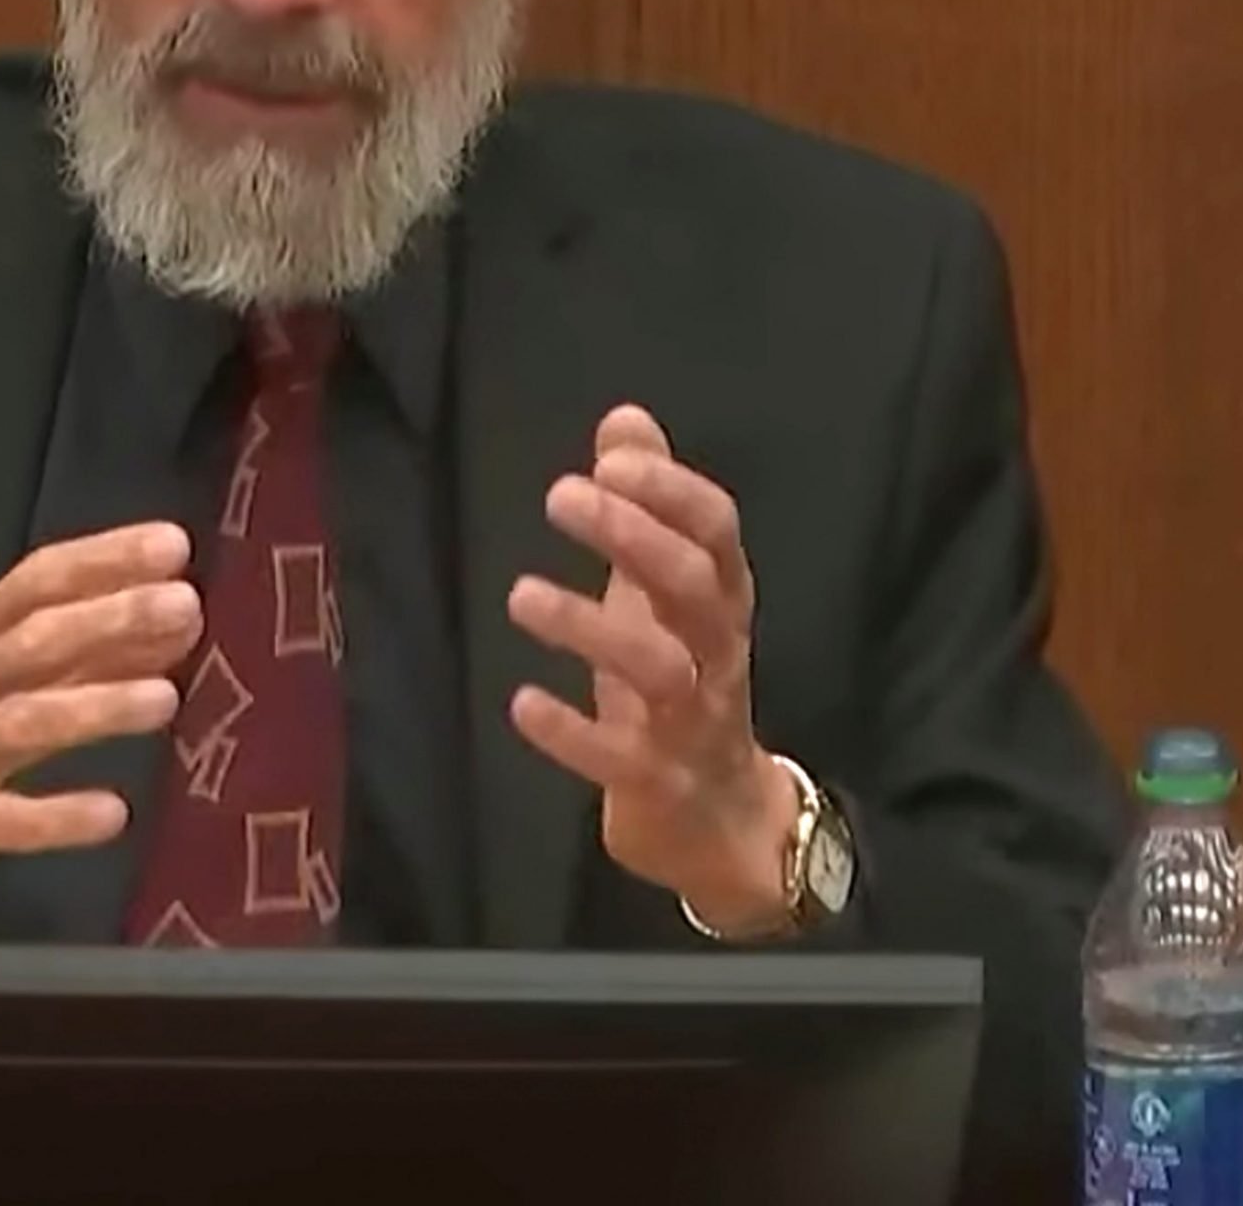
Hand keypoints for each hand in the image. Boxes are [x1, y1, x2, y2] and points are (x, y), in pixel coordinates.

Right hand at [0, 522, 199, 934]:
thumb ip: (69, 655)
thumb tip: (166, 623)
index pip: (36, 582)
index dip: (103, 560)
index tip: (173, 545)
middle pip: (35, 641)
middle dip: (110, 619)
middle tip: (184, 605)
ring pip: (23, 722)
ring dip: (94, 706)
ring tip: (164, 699)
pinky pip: (2, 820)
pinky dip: (56, 817)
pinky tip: (109, 814)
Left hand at [506, 406, 801, 933]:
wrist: (721, 822)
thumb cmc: (684, 679)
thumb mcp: (667, 590)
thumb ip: (649, 504)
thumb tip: (625, 419)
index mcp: (721, 599)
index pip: (717, 532)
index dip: (672, 493)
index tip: (611, 463)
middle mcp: (717, 653)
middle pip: (691, 586)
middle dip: (631, 536)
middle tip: (558, 496)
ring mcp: (692, 721)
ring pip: (659, 669)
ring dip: (590, 627)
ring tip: (520, 594)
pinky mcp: (658, 784)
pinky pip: (620, 757)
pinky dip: (572, 733)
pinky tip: (523, 702)